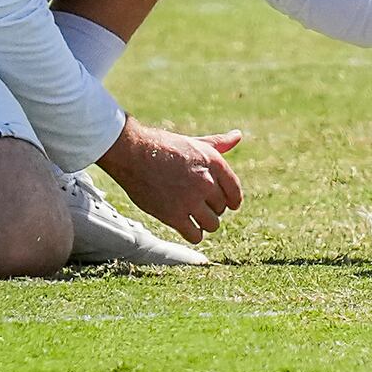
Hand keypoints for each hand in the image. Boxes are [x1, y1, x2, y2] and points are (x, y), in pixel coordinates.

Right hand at [97, 119, 244, 243]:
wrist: (134, 154)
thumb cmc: (164, 146)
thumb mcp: (195, 142)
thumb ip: (219, 143)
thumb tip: (238, 135)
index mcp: (214, 163)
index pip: (234, 191)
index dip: (233, 200)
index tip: (230, 205)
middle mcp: (206, 182)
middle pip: (221, 208)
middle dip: (213, 208)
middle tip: (200, 205)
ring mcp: (190, 200)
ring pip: (212, 224)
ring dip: (206, 223)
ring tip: (196, 218)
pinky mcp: (173, 215)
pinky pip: (194, 235)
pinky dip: (195, 235)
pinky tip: (188, 229)